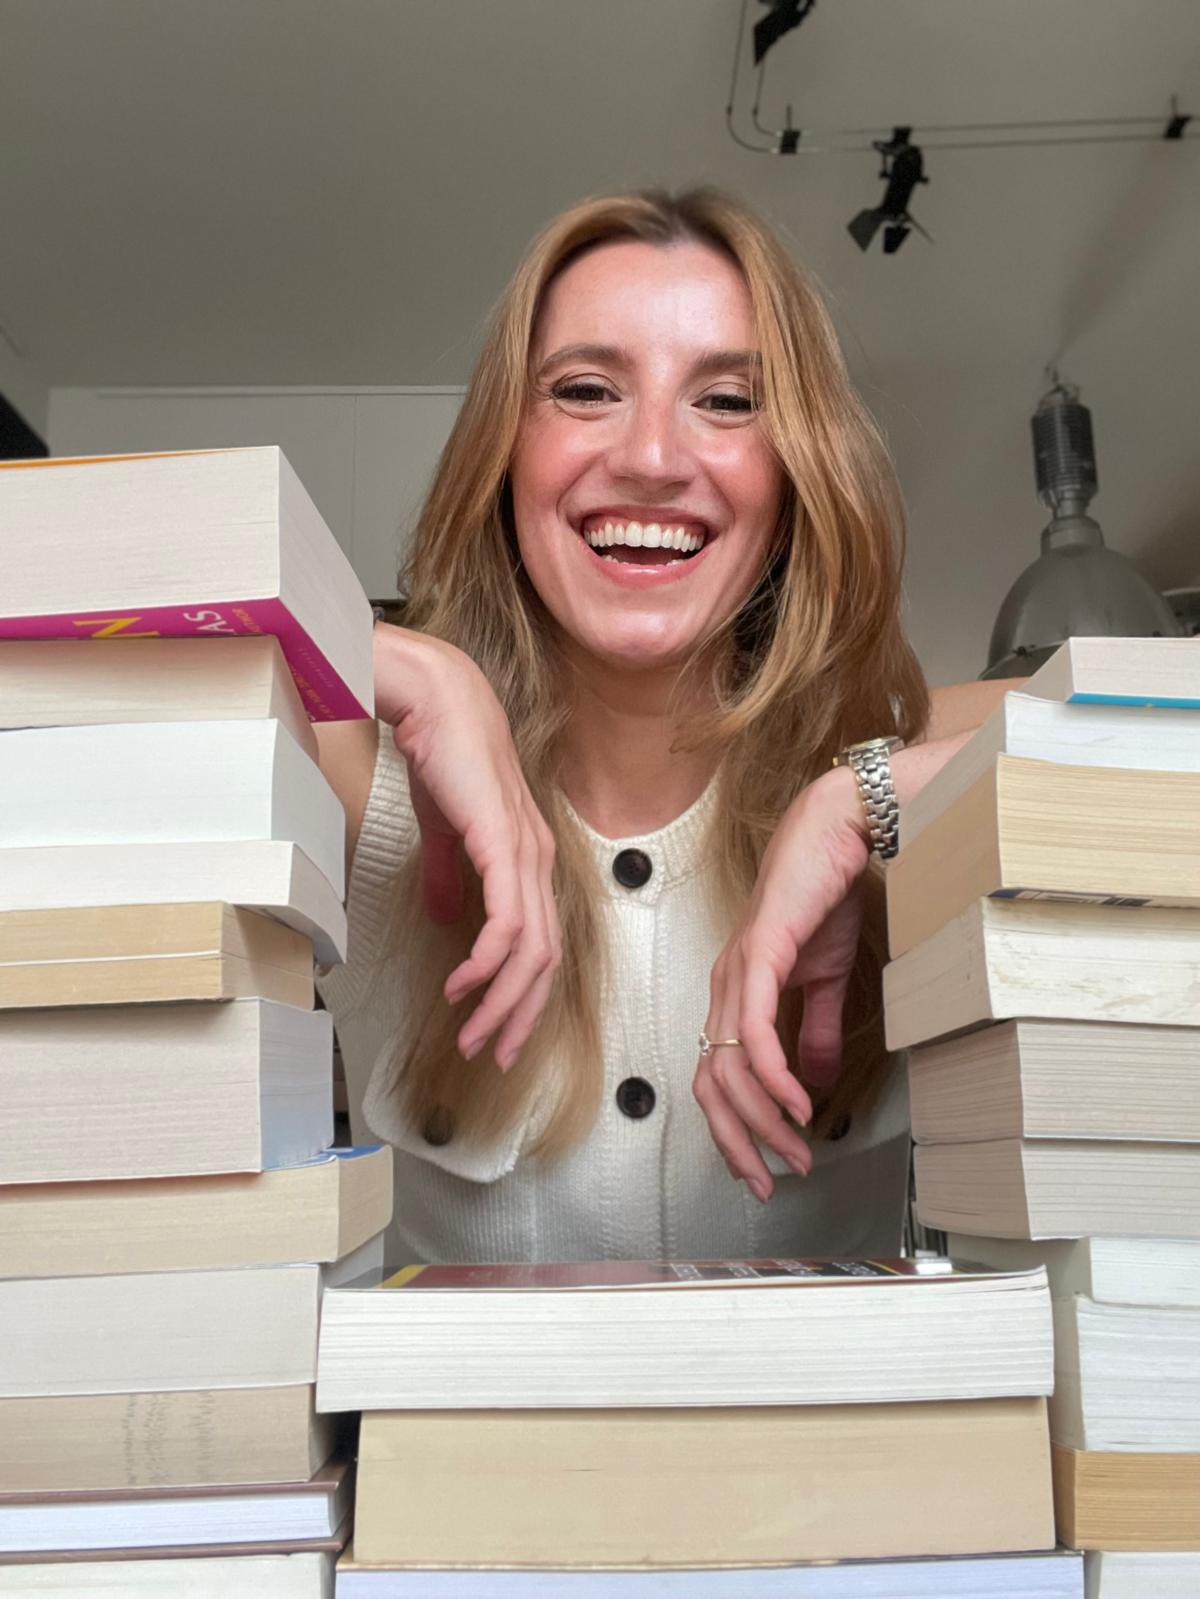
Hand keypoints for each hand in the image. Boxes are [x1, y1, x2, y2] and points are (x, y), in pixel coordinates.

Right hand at [374, 624, 559, 1069]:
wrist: (438, 702)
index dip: (522, 995)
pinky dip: (488, 962)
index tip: (496, 1031)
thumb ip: (450, 875)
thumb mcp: (445, 830)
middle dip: (519, 1016)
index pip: (539, 945)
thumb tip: (450, 919)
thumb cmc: (442, 756)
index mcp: (529, 860)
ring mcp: (527, 854)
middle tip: (492, 1054)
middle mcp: (538, 862)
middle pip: (545, 961)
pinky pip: (508, 923)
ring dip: (502, 1001)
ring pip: (531, 952)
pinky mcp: (505, 845)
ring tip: (473, 1032)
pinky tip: (465, 983)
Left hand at [693, 767, 869, 1201]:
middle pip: (709, 1086)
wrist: (837, 833)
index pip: (716, 1077)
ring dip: (760, 1122)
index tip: (765, 1170)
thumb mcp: (823, 976)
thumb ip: (814, 1028)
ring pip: (727, 1069)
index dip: (735, 1130)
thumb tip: (813, 1080)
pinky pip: (753, 1033)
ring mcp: (736, 974)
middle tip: (770, 1184)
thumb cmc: (825, 894)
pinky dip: (771, 1077)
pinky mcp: (758, 957)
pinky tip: (796, 1105)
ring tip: (794, 1154)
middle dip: (738, 1144)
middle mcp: (724, 989)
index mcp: (736, 994)